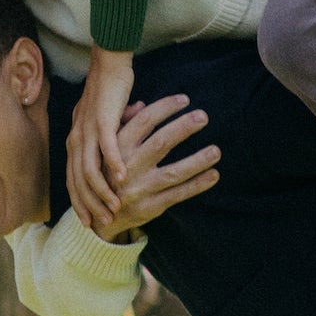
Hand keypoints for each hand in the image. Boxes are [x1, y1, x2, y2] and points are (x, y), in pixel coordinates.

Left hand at [66, 47, 138, 230]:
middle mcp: (76, 140)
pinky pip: (106, 148)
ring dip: (102, 191)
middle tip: (103, 223)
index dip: (79, 202)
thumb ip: (109, 145)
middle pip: (79, 181)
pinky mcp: (102, 120)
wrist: (108, 65)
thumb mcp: (105, 125)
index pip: (73, 180)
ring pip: (90, 169)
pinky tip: (122, 179)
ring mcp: (87, 131)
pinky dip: (114, 165)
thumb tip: (120, 163)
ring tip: (115, 206)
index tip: (89, 221)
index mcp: (75, 142)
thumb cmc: (108, 94)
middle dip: (90, 205)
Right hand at [95, 94, 220, 239]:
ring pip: (173, 172)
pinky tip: (214, 175)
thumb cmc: (110, 173)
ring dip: (197, 160)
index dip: (165, 108)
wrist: (100, 215)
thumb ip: (125, 127)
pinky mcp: (150, 207)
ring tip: (216, 151)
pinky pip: (177, 194)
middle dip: (183, 127)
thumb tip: (142, 105)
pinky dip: (196, 185)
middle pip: (161, 143)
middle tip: (203, 116)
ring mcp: (140, 188)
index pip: (144, 121)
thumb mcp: (111, 150)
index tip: (184, 99)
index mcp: (118, 147)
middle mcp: (129, 166)